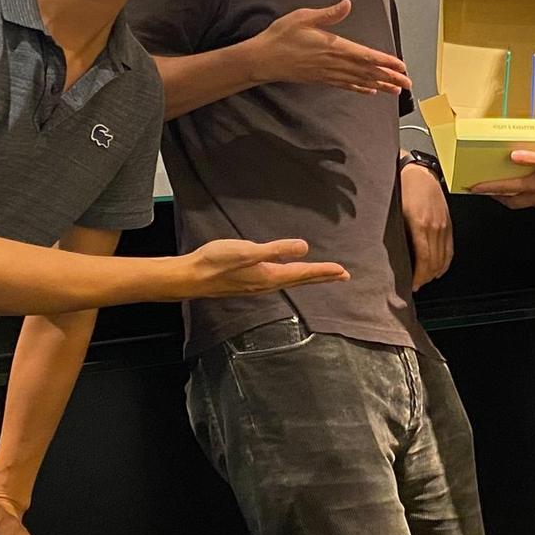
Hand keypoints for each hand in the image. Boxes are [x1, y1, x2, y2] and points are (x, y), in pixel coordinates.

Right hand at [181, 238, 349, 299]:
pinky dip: (292, 277)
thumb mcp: (247, 251)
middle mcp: (267, 284)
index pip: (303, 274)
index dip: (324, 272)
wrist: (191, 277)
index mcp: (270, 276)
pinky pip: (279, 281)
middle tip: (343, 276)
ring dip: (309, 278)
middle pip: (301, 281)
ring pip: (291, 282)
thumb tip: (304, 248)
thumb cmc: (217, 262)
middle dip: (322, 278)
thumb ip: (275, 250)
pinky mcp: (249, 282)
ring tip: (322, 275)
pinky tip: (288, 274)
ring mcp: (257, 285)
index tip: (343, 271)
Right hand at [252, 1, 413, 95]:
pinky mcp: (321, 79)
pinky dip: (360, 88)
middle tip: (407, 84)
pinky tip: (370, 91)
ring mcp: (328, 73)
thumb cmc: (281, 36)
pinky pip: (345, 85)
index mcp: (333, 46)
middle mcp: (334, 63)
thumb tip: (347, 4)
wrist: (263, 59)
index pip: (366, 56)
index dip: (386, 62)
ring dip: (379, 85)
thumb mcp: (304, 17)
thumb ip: (328, 13)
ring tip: (396, 90)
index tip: (401, 66)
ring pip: (360, 80)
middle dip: (389, 77)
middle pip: (368, 71)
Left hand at [400, 161, 454, 287]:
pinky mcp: (448, 223)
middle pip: (435, 262)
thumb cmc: (401, 189)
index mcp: (420, 225)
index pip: (424, 260)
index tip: (411, 285)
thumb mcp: (394, 213)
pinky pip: (450, 249)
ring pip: (444, 257)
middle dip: (426, 277)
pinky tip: (438, 268)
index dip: (419, 277)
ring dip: (435, 272)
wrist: (418, 171)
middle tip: (415, 285)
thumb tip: (394, 258)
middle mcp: (435, 227)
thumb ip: (397, 234)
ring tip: (425, 279)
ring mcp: (444, 225)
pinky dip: (445, 262)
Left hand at [471, 151, 534, 216]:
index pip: (504, 188)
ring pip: (526, 204)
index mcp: (534, 186)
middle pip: (511, 202)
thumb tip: (513, 156)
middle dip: (498, 197)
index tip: (473, 189)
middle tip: (489, 192)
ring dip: (517, 198)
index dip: (487, 188)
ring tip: (515, 188)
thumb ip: (533, 158)